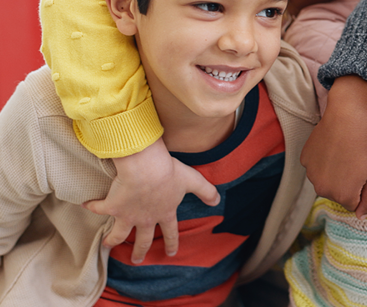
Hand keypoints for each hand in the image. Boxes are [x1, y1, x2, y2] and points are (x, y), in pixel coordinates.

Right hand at [85, 137, 219, 262]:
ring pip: (119, 233)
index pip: (171, 232)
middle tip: (137, 260)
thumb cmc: (170, 172)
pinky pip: (100, 208)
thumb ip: (207, 191)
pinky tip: (86, 205)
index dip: (172, 243)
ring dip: (112, 239)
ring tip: (107, 245)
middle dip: (140, 251)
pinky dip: (93, 206)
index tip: (171, 254)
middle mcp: (146, 218)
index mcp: (165, 213)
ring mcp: (128, 215)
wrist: (146, 168)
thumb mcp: (193, 180)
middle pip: (143, 239)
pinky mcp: (112, 206)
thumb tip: (217, 200)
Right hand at [301, 76, 366, 217]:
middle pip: (336, 194)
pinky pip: (315, 166)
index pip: (352, 203)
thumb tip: (360, 216)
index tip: (364, 172)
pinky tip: (332, 147)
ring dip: (332, 173)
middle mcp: (323, 190)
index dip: (360, 188)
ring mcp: (311, 174)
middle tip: (355, 162)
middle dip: (345, 183)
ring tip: (344, 154)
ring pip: (324, 180)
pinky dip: (322, 161)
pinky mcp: (304, 158)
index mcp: (342, 197)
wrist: (350, 117)